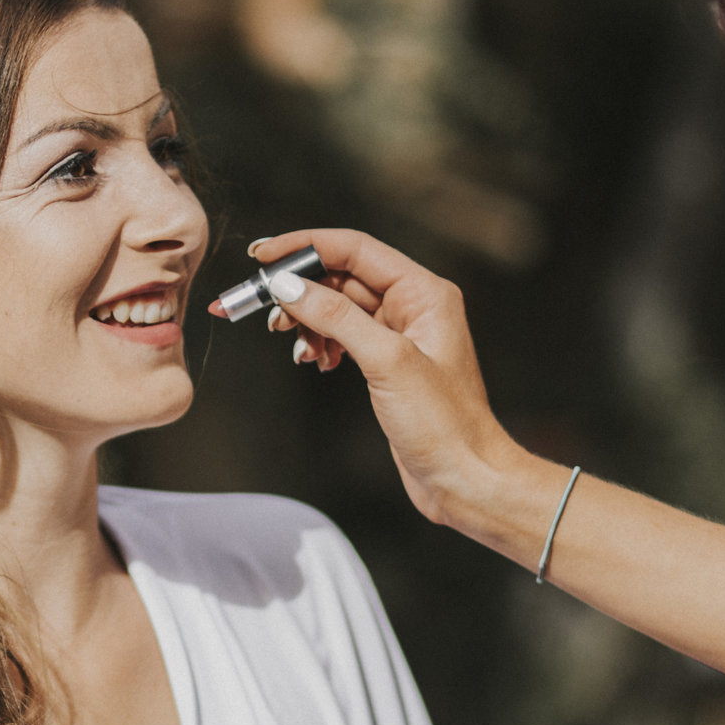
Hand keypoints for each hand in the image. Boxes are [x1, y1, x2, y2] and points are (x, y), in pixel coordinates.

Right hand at [228, 230, 522, 530]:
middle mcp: (413, 306)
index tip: (262, 256)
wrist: (464, 478)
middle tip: (260, 308)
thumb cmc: (444, 424)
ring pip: (337, 307)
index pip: (354, 250)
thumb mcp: (387, 362)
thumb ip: (336, 317)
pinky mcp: (386, 363)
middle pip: (340, 277)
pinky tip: (315, 361)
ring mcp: (399, 335)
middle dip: (298, 290)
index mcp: (424, 292)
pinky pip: (342, 335)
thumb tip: (288, 286)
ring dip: (308, 321)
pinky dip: (321, 343)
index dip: (305, 247)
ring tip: (296, 346)